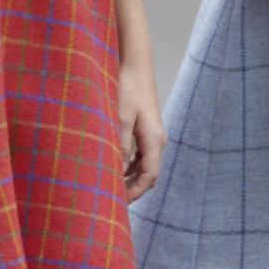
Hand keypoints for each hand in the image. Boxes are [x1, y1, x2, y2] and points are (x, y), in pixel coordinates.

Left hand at [118, 60, 165, 202]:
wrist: (135, 65)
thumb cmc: (127, 88)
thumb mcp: (120, 117)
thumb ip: (119, 144)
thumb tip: (116, 169)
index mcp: (154, 140)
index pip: (150, 176)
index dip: (135, 192)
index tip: (119, 203)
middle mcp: (157, 140)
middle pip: (149, 174)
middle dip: (133, 189)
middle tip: (112, 201)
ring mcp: (152, 135)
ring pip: (144, 166)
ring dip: (129, 178)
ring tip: (111, 189)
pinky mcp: (146, 129)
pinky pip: (140, 155)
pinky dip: (128, 166)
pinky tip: (114, 170)